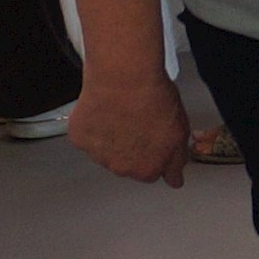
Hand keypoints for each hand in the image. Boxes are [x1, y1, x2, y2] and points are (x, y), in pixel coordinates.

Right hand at [69, 63, 191, 187]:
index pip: (151, 172)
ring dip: (112, 139)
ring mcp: (96, 154)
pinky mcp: (78, 138)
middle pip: (127, 164)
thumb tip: (174, 181)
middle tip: (139, 123)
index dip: (155, 153)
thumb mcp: (180, 132)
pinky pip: (87, 137)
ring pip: (106, 151)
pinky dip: (93, 128)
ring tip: (121, 114)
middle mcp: (119, 168)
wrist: (124, 78)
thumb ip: (176, 162)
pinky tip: (104, 111)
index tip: (155, 138)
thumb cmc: (155, 100)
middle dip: (133, 148)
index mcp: (146, 170)